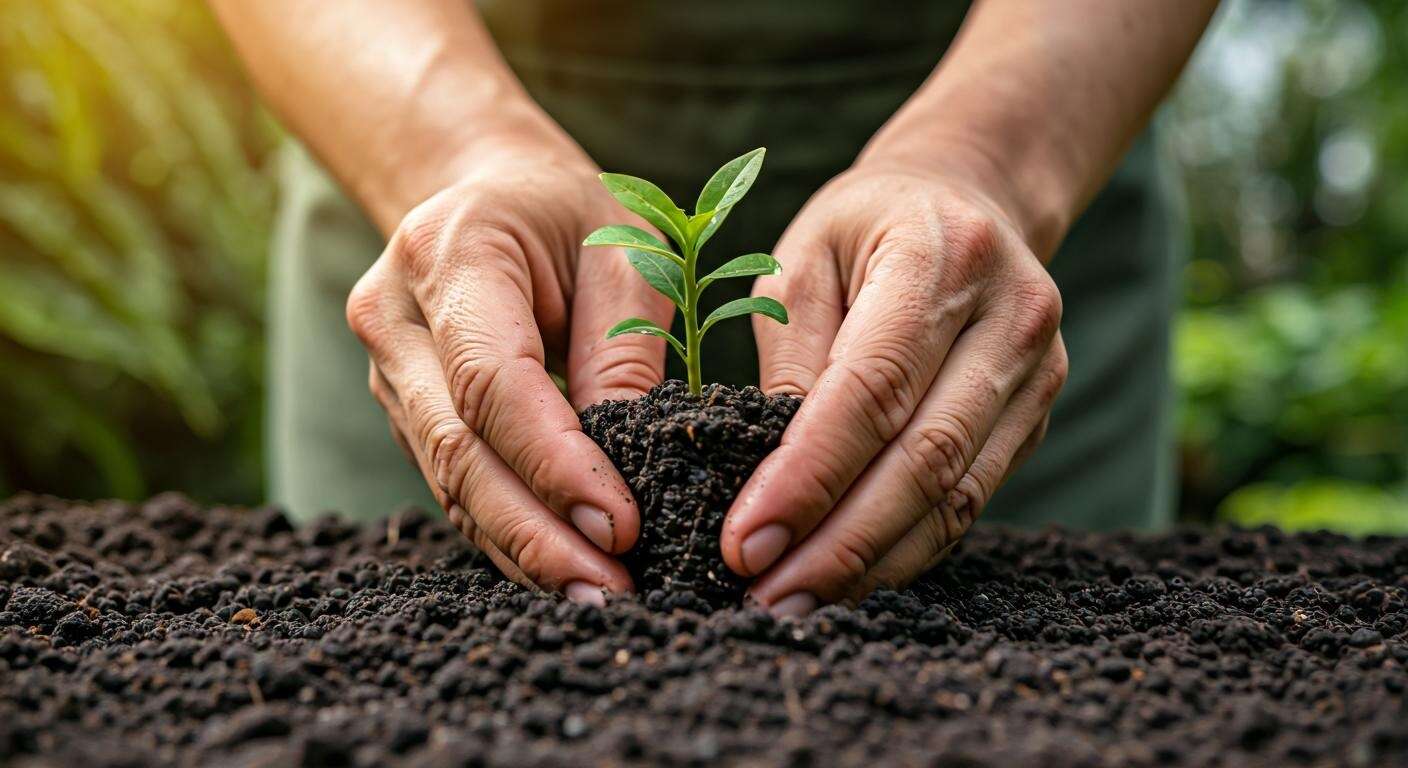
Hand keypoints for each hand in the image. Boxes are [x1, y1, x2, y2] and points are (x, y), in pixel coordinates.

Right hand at [345, 145, 673, 602]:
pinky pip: (453, 482)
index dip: (553, 461)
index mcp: (449, 255)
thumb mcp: (622, 249)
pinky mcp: (406, 410)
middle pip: (457, 446)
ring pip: (448, 479)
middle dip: (535, 531)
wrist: (487, 191)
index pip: (492, 380)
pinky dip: (505, 533)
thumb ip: (624, 346)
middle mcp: (395, 318)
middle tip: (608, 590)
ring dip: (521, 548)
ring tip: (595, 597)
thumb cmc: (568, 214)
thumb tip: (632, 460)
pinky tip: (557, 572)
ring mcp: (388, 371)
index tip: (620, 524)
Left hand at [721, 162, 1067, 614]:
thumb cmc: (863, 227)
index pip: (873, 388)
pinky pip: (972, 499)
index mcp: (941, 256)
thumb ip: (790, 359)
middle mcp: (1010, 316)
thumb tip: (767, 475)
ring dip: (873, 562)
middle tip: (765, 597)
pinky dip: (908, 548)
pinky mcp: (1038, 414)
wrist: (969, 198)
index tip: (746, 542)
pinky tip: (852, 578)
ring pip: (956, 495)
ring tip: (797, 603)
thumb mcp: (802, 261)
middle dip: (839, 542)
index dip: (809, 475)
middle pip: (924, 457)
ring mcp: (1038, 370)